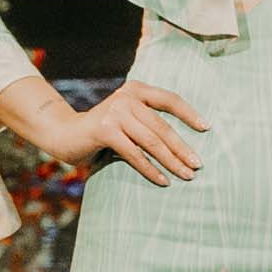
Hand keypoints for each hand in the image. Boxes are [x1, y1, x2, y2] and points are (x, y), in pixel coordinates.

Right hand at [57, 80, 208, 186]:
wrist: (64, 134)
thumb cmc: (102, 131)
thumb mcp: (127, 119)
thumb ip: (147, 121)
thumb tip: (184, 144)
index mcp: (135, 90)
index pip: (169, 99)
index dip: (189, 114)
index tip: (207, 128)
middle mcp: (126, 97)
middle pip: (162, 126)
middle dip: (183, 148)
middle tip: (198, 165)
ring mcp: (115, 112)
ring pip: (151, 141)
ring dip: (172, 161)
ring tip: (187, 175)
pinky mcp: (105, 130)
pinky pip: (134, 153)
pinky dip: (150, 169)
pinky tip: (163, 181)